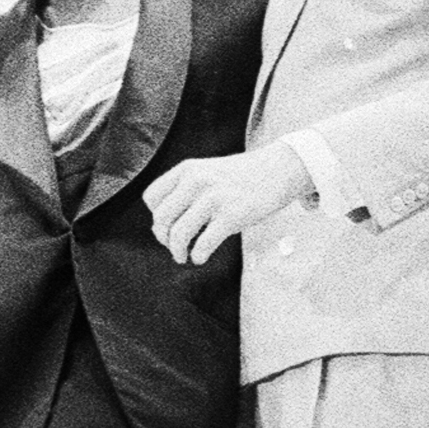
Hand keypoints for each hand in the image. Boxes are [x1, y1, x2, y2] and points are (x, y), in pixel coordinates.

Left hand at [147, 147, 314, 264]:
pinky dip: (198, 256)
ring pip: (179, 233)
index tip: (167, 227)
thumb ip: (184, 190)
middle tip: (173, 247)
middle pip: (161, 218)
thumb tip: (162, 226)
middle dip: (163, 238)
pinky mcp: (232, 216)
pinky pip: (203, 244)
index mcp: (187, 169)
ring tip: (184, 257)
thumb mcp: (207, 171)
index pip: (151, 197)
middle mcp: (196, 181)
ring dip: (177, 251)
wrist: (277, 170)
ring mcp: (214, 198)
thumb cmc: (240, 177)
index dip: (156, 217)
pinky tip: (200, 258)